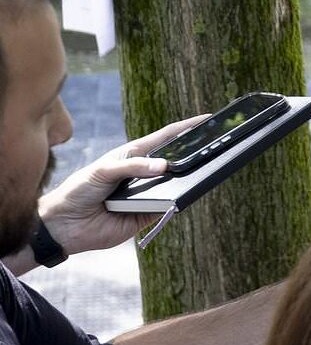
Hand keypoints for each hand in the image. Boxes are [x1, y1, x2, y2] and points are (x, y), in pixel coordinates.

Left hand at [38, 115, 208, 254]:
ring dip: (185, 179)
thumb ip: (132, 167)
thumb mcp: (103, 170)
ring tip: (200, 169)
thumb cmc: (79, 190)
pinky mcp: (149, 214)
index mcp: (133, 156)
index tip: (206, 119)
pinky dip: (176, 202)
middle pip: (174, 161)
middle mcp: (143, 174)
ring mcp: (148, 194)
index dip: (185, 128)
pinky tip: (181, 196)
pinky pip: (169, 206)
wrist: (65, 225)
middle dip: (192, 155)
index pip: (165, 138)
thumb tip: (165, 167)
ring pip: (174, 185)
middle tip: (212, 146)